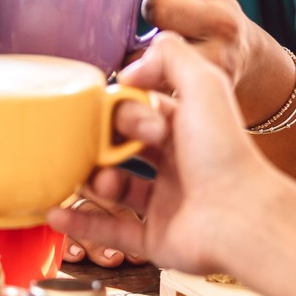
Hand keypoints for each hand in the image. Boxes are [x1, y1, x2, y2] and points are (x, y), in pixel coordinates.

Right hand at [49, 33, 274, 273]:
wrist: (241, 215)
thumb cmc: (223, 151)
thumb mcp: (204, 84)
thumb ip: (171, 57)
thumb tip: (129, 67)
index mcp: (184, 129)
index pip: (138, 112)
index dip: (122, 110)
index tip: (116, 111)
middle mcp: (174, 164)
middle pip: (121, 148)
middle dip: (100, 144)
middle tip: (97, 146)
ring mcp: (164, 203)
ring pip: (114, 187)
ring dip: (93, 180)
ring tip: (97, 179)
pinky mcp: (155, 238)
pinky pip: (111, 230)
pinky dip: (81, 222)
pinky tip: (55, 212)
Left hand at [137, 0, 268, 94]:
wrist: (251, 66)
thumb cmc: (219, 21)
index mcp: (220, 21)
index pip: (159, 9)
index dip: (149, 6)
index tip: (155, 10)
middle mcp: (218, 55)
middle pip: (153, 47)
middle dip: (141, 41)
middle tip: (149, 38)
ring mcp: (208, 85)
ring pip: (151, 78)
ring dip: (138, 69)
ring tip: (145, 60)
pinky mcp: (197, 106)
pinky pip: (156, 100)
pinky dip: (145, 90)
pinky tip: (148, 82)